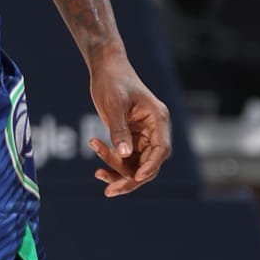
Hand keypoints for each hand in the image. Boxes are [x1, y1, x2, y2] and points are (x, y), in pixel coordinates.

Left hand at [87, 51, 170, 198]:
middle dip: (130, 178)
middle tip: (110, 191)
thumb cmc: (112, 81)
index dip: (150, 166)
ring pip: (136, 164)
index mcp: (158, 118)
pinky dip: (113, 164)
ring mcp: (143, 135)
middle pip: (149, 163)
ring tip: (98, 174)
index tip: (135, 177)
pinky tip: (98, 169)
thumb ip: (119, 130)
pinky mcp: (131, 137)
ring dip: (118, 172)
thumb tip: (125, 155)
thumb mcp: (113, 105)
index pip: (161, 149)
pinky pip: (126, 159)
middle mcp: (154, 129)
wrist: (105, 68)